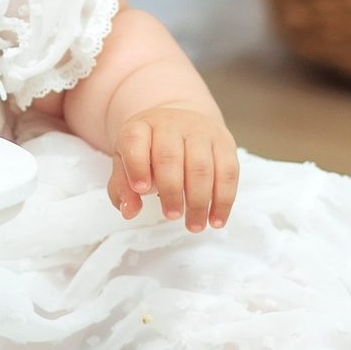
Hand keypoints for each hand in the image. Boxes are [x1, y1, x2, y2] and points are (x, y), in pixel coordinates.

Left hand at [109, 106, 238, 230]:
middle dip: (171, 191)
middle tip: (171, 215)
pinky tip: (216, 219)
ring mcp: (199, 130)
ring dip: (199, 200)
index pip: (134, 140)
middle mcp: (170, 124)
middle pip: (170, 156)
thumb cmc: (150, 150)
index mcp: (140, 128)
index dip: (136, 165)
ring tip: (194, 224)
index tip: (140, 190)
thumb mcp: (126, 163)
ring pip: (202, 166)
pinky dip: (223, 199)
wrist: (179, 124)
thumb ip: (122, 188)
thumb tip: (129, 211)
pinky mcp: (223, 141)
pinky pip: (228, 172)